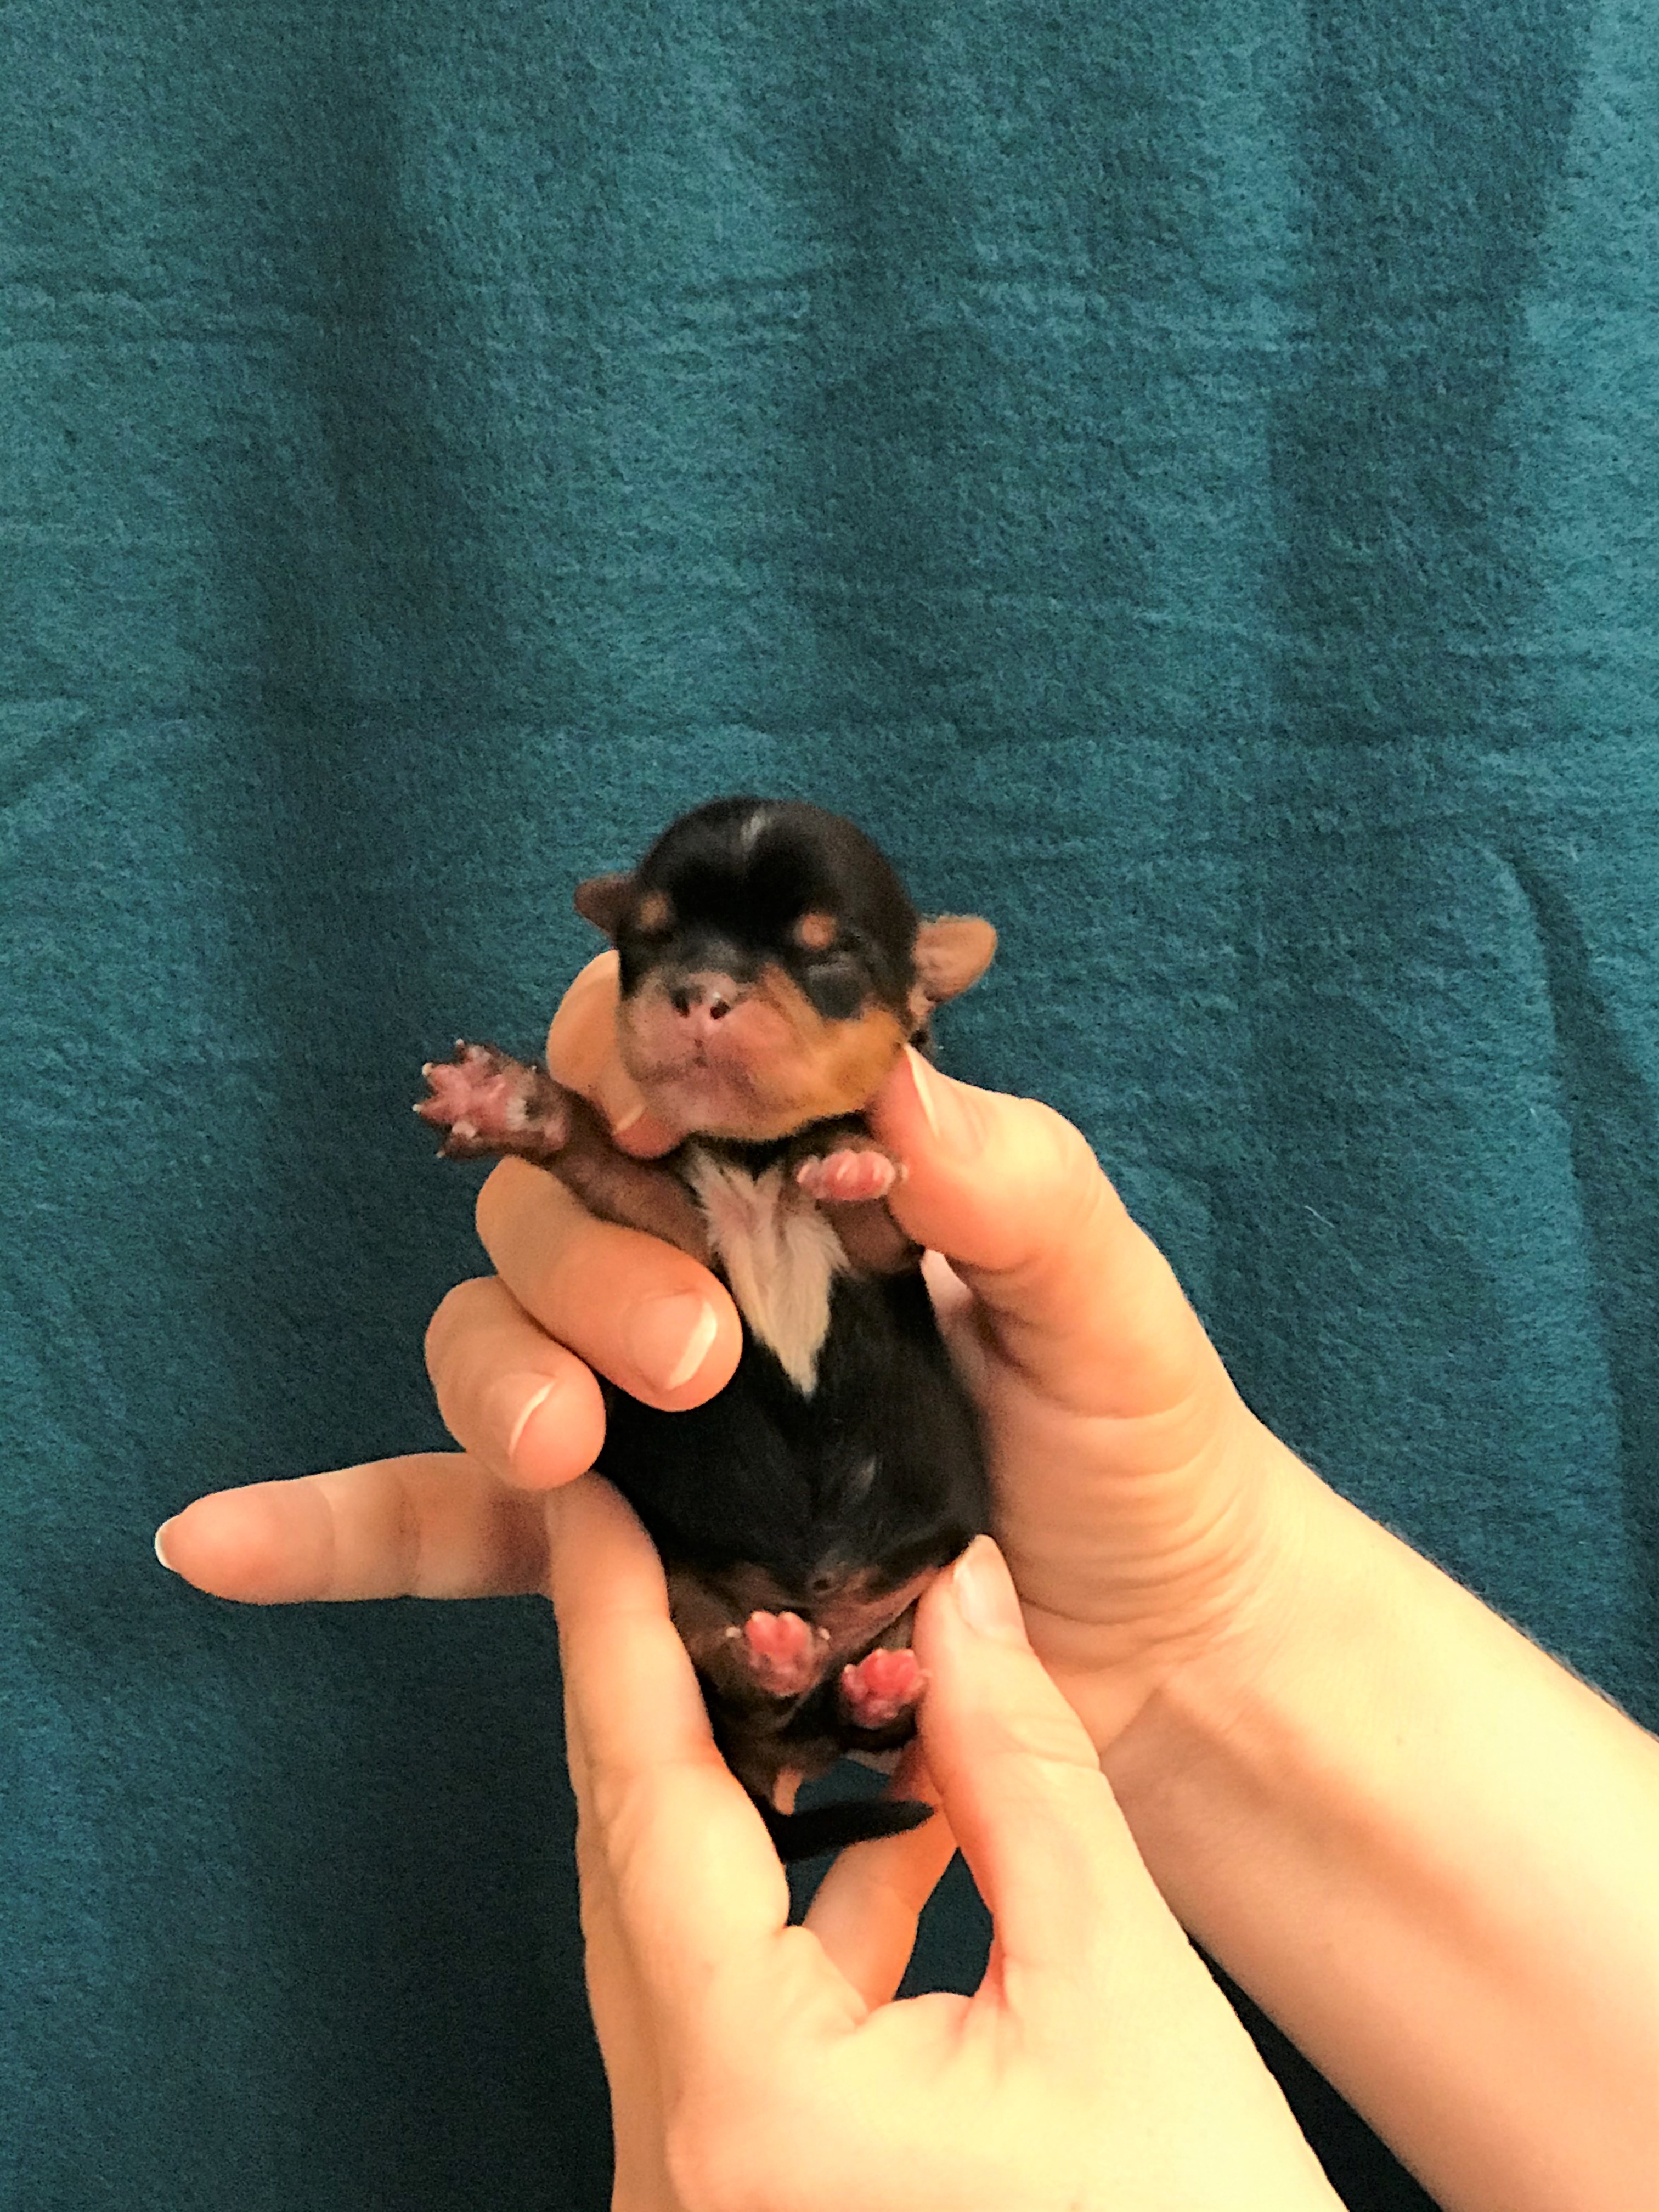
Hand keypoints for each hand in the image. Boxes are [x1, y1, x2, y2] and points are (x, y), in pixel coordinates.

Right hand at [158, 952, 1298, 1764]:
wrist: (1146, 1654)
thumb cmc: (1138, 1455)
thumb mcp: (1109, 1309)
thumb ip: (1019, 1189)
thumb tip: (898, 1083)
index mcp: (807, 1176)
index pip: (665, 1055)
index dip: (633, 1061)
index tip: (672, 1123)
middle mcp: (702, 1266)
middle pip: (557, 1196)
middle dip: (592, 1255)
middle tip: (697, 1355)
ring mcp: (646, 1409)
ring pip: (490, 1330)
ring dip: (500, 1366)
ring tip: (576, 1440)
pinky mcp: (611, 1545)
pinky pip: (448, 1521)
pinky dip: (334, 1527)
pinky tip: (221, 1545)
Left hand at [553, 1474, 1336, 2211]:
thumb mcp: (1121, 1988)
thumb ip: (1021, 1767)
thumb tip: (961, 1589)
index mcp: (749, 2104)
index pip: (645, 1804)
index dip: (611, 1630)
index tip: (591, 1500)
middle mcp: (683, 2168)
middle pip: (638, 1871)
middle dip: (672, 1697)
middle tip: (693, 1550)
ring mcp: (706, 2201)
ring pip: (680, 1941)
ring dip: (748, 1802)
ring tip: (816, 1663)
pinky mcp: (757, 2210)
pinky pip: (735, 2016)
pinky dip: (803, 1911)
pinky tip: (898, 1831)